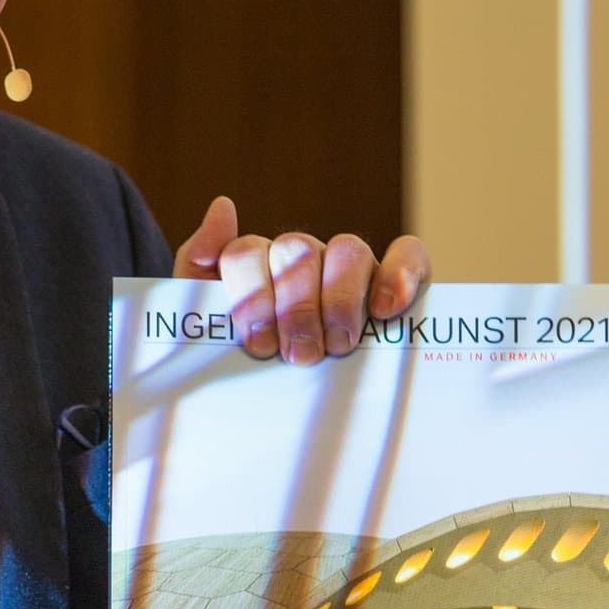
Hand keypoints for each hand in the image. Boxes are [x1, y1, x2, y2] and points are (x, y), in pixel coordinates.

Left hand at [173, 195, 429, 363]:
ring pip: (348, 250)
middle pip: (296, 249)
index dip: (251, 298)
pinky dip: (399, 275)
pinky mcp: (397, 278)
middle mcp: (302, 257)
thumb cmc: (245, 359)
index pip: (245, 253)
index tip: (259, 344)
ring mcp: (349, 266)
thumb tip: (223, 205)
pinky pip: (408, 254)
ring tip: (338, 346)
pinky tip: (384, 310)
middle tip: (300, 355)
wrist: (272, 403)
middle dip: (296, 307)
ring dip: (340, 301)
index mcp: (256, 263)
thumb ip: (199, 265)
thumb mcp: (209, 319)